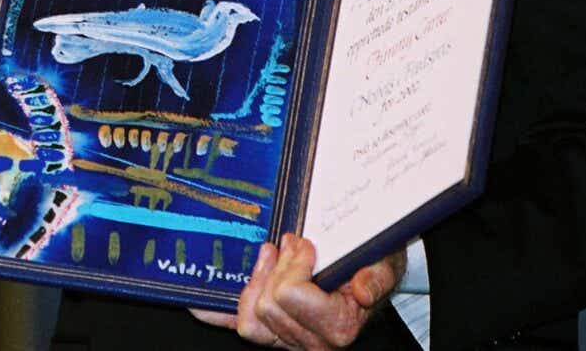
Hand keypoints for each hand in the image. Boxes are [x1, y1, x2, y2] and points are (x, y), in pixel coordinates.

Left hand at [189, 235, 405, 348]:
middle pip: (268, 304)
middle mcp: (313, 341)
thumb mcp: (385, 264)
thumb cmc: (376, 265)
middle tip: (290, 244)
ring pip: (251, 319)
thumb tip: (363, 290)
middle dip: (278, 267)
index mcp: (338, 327)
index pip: (290, 295)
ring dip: (257, 281)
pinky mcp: (274, 335)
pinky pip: (240, 327)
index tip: (304, 244)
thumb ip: (376, 277)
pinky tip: (201, 304)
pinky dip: (218, 315)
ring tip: (270, 255)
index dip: (294, 264)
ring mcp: (291, 341)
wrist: (374, 272)